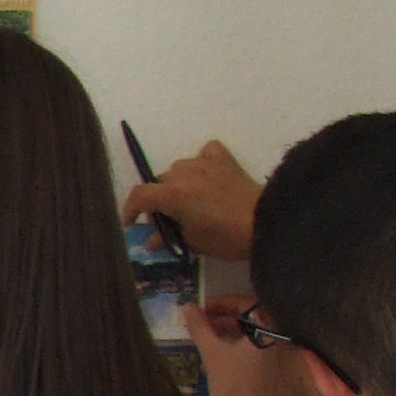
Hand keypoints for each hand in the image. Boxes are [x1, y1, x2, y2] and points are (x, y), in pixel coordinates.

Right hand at [125, 139, 262, 262]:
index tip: (132, 223)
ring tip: (190, 200)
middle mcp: (183, 173)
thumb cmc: (226, 237)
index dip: (130, 210)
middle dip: (159, 201)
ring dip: (178, 183)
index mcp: (172, 194)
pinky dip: (201, 162)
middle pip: (160, 183)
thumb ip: (168, 237)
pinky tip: (206, 175)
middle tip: (169, 219)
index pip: (139, 196)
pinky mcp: (223, 159)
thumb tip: (151, 240)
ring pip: (179, 169)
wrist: (266, 222)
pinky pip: (204, 153)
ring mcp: (204, 163)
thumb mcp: (193, 242)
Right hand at [190, 298, 290, 395]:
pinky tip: (222, 364)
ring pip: (255, 339)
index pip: (246, 303)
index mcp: (268, 330)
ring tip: (207, 345)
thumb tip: (187, 306)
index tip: (202, 308)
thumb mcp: (211, 353)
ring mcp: (283, 358)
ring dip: (230, 337)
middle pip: (252, 321)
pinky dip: (241, 353)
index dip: (222, 303)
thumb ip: (199, 326)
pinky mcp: (281, 374)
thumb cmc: (232, 384)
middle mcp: (280, 340)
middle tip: (203, 325)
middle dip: (224, 320)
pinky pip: (260, 354)